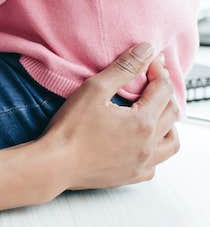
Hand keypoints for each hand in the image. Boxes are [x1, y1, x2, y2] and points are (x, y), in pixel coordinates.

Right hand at [43, 43, 179, 192]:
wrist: (55, 164)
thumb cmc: (71, 128)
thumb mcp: (95, 89)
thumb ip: (123, 68)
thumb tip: (146, 51)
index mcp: (143, 121)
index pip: (163, 89)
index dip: (157, 70)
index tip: (148, 60)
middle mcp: (149, 144)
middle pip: (172, 113)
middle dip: (164, 92)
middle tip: (151, 79)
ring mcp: (142, 163)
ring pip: (171, 142)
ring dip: (169, 124)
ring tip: (156, 112)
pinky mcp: (131, 176)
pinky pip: (156, 164)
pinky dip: (156, 150)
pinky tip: (144, 143)